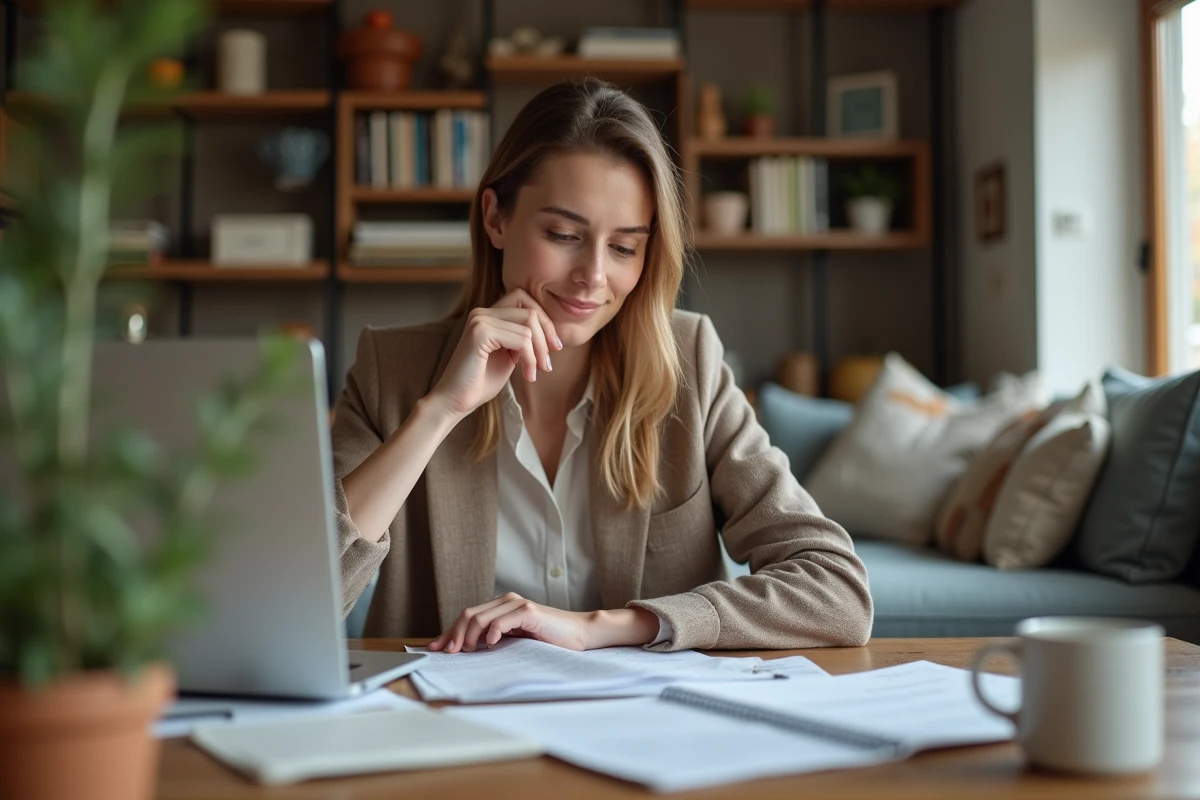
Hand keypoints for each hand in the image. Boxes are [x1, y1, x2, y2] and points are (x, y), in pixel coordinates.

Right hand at [427, 289, 562, 419]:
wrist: (455, 401)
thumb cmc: (480, 382)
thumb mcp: (509, 356)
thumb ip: (522, 339)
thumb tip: (549, 330)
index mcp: (488, 315)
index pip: (525, 300)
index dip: (544, 322)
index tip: (554, 347)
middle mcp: (482, 312)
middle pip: (530, 310)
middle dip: (546, 336)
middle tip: (547, 364)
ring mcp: (479, 320)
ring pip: (528, 325)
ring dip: (538, 353)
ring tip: (535, 373)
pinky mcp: (480, 332)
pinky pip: (521, 339)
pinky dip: (530, 358)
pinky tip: (527, 375)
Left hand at [429, 593, 591, 651]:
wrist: (579, 634)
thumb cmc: (549, 639)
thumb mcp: (516, 640)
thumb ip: (495, 639)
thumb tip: (466, 650)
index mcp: (501, 606)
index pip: (467, 616)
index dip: (449, 631)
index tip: (435, 648)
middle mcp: (506, 601)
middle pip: (468, 614)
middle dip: (454, 634)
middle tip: (448, 653)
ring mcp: (517, 604)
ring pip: (480, 617)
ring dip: (469, 636)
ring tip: (468, 651)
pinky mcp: (528, 611)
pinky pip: (501, 620)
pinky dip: (492, 633)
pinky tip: (490, 645)